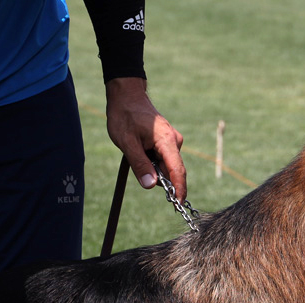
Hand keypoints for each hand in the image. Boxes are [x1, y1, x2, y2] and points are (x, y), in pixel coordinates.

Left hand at [104, 77, 186, 201]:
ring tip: (135, 149)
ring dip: (151, 167)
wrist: (127, 96)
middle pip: (170, 170)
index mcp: (167, 141)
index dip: (179, 189)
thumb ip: (139, 164)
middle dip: (157, 177)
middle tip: (136, 161)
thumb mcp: (126, 142)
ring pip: (165, 166)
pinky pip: (162, 159)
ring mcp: (172, 141)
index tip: (179, 204)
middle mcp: (174, 141)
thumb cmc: (125, 115)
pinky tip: (139, 148)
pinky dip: (151, 161)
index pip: (177, 170)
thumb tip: (151, 185)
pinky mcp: (167, 142)